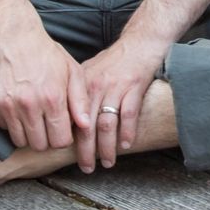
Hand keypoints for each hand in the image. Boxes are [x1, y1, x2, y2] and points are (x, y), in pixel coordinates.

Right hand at [0, 25, 85, 152]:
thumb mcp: (72, 71)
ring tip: (34, 119)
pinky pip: (4, 129)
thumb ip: (80, 101)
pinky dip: (12, 124)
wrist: (13, 37)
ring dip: (28, 134)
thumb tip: (86, 125)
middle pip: (40, 145)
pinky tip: (19, 109)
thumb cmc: (47, 54)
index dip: (63, 138)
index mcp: (53, 98)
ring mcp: (9, 106)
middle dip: (47, 139)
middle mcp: (30, 105)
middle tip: (48, 125)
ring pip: (20, 141)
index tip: (62, 129)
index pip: (60, 140)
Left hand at [75, 36, 166, 170]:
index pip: (72, 118)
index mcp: (82, 85)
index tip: (69, 156)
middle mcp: (95, 87)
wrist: (140, 42)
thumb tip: (69, 116)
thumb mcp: (91, 71)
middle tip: (86, 167)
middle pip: (87, 126)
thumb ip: (79, 92)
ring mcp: (115, 87)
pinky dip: (127, 132)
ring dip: (107, 147)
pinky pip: (128, 115)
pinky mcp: (134, 87)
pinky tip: (126, 144)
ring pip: (107, 124)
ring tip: (108, 162)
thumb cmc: (116, 59)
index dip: (70, 140)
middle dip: (86, 151)